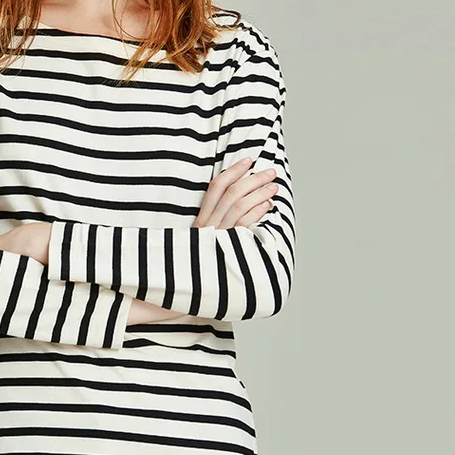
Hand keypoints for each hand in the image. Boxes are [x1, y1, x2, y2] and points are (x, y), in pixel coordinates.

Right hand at [128, 158, 277, 325]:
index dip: (232, 171)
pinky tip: (268, 206)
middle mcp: (208, 227)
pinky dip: (257, 213)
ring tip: (273, 186)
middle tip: (270, 171)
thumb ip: (213, 227)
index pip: (216, 188)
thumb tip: (234, 209)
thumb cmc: (195, 270)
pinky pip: (243, 226)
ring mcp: (217, 237)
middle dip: (253, 179)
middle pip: (231, 194)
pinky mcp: (226, 249)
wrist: (181, 293)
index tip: (249, 160)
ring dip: (259, 194)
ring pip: (239, 207)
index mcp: (200, 221)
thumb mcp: (200, 244)